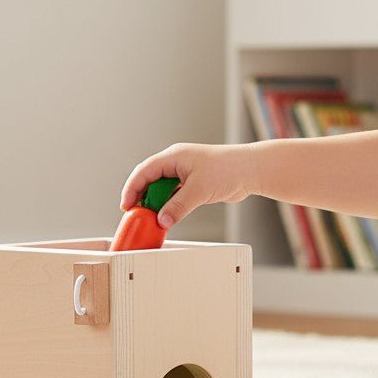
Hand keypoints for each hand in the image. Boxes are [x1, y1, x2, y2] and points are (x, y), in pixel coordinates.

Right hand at [119, 143, 255, 227]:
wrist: (251, 170)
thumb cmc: (228, 170)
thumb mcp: (199, 190)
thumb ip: (178, 206)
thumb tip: (162, 221)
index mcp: (174, 157)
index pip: (144, 171)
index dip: (132, 188)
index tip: (126, 206)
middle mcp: (176, 163)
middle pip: (150, 180)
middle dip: (142, 198)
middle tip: (137, 215)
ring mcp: (185, 173)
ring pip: (162, 189)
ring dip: (156, 204)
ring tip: (151, 219)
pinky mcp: (193, 184)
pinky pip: (174, 195)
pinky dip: (169, 206)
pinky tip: (167, 217)